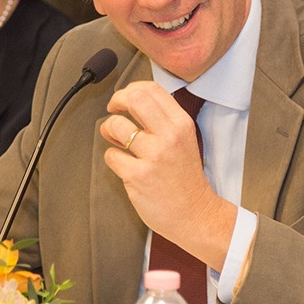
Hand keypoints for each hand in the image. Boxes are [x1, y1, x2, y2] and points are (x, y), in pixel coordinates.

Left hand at [100, 81, 237, 270]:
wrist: (195, 214)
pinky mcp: (138, 176)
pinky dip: (113, 158)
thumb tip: (135, 100)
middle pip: (133, 99)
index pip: (151, 89)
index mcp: (181, 124)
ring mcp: (153, 156)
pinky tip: (124, 164)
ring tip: (116, 140)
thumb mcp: (185, 140)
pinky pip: (111, 156)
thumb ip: (164, 120)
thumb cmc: (186, 179)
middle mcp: (168, 136)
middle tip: (114, 110)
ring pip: (116, 126)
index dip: (131, 89)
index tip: (124, 98)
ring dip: (109, 130)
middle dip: (116, 101)